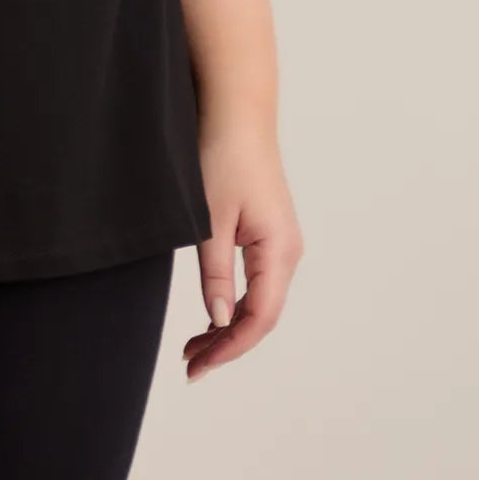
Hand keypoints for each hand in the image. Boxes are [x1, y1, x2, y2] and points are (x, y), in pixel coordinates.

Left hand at [183, 115, 302, 381]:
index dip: (229, 348)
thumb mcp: (210, 220)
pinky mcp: (269, 233)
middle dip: (227, 344)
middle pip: (262, 315)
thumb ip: (215, 273)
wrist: (236, 112)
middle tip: (191, 366)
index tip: (198, 367)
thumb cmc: (222, 156)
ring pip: (260, 301)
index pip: (259, 317)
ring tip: (195, 347)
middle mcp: (287, 251)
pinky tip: (212, 315)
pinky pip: (257, 282)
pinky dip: (235, 303)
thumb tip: (220, 321)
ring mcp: (280, 242)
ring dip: (230, 326)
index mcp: (278, 250)